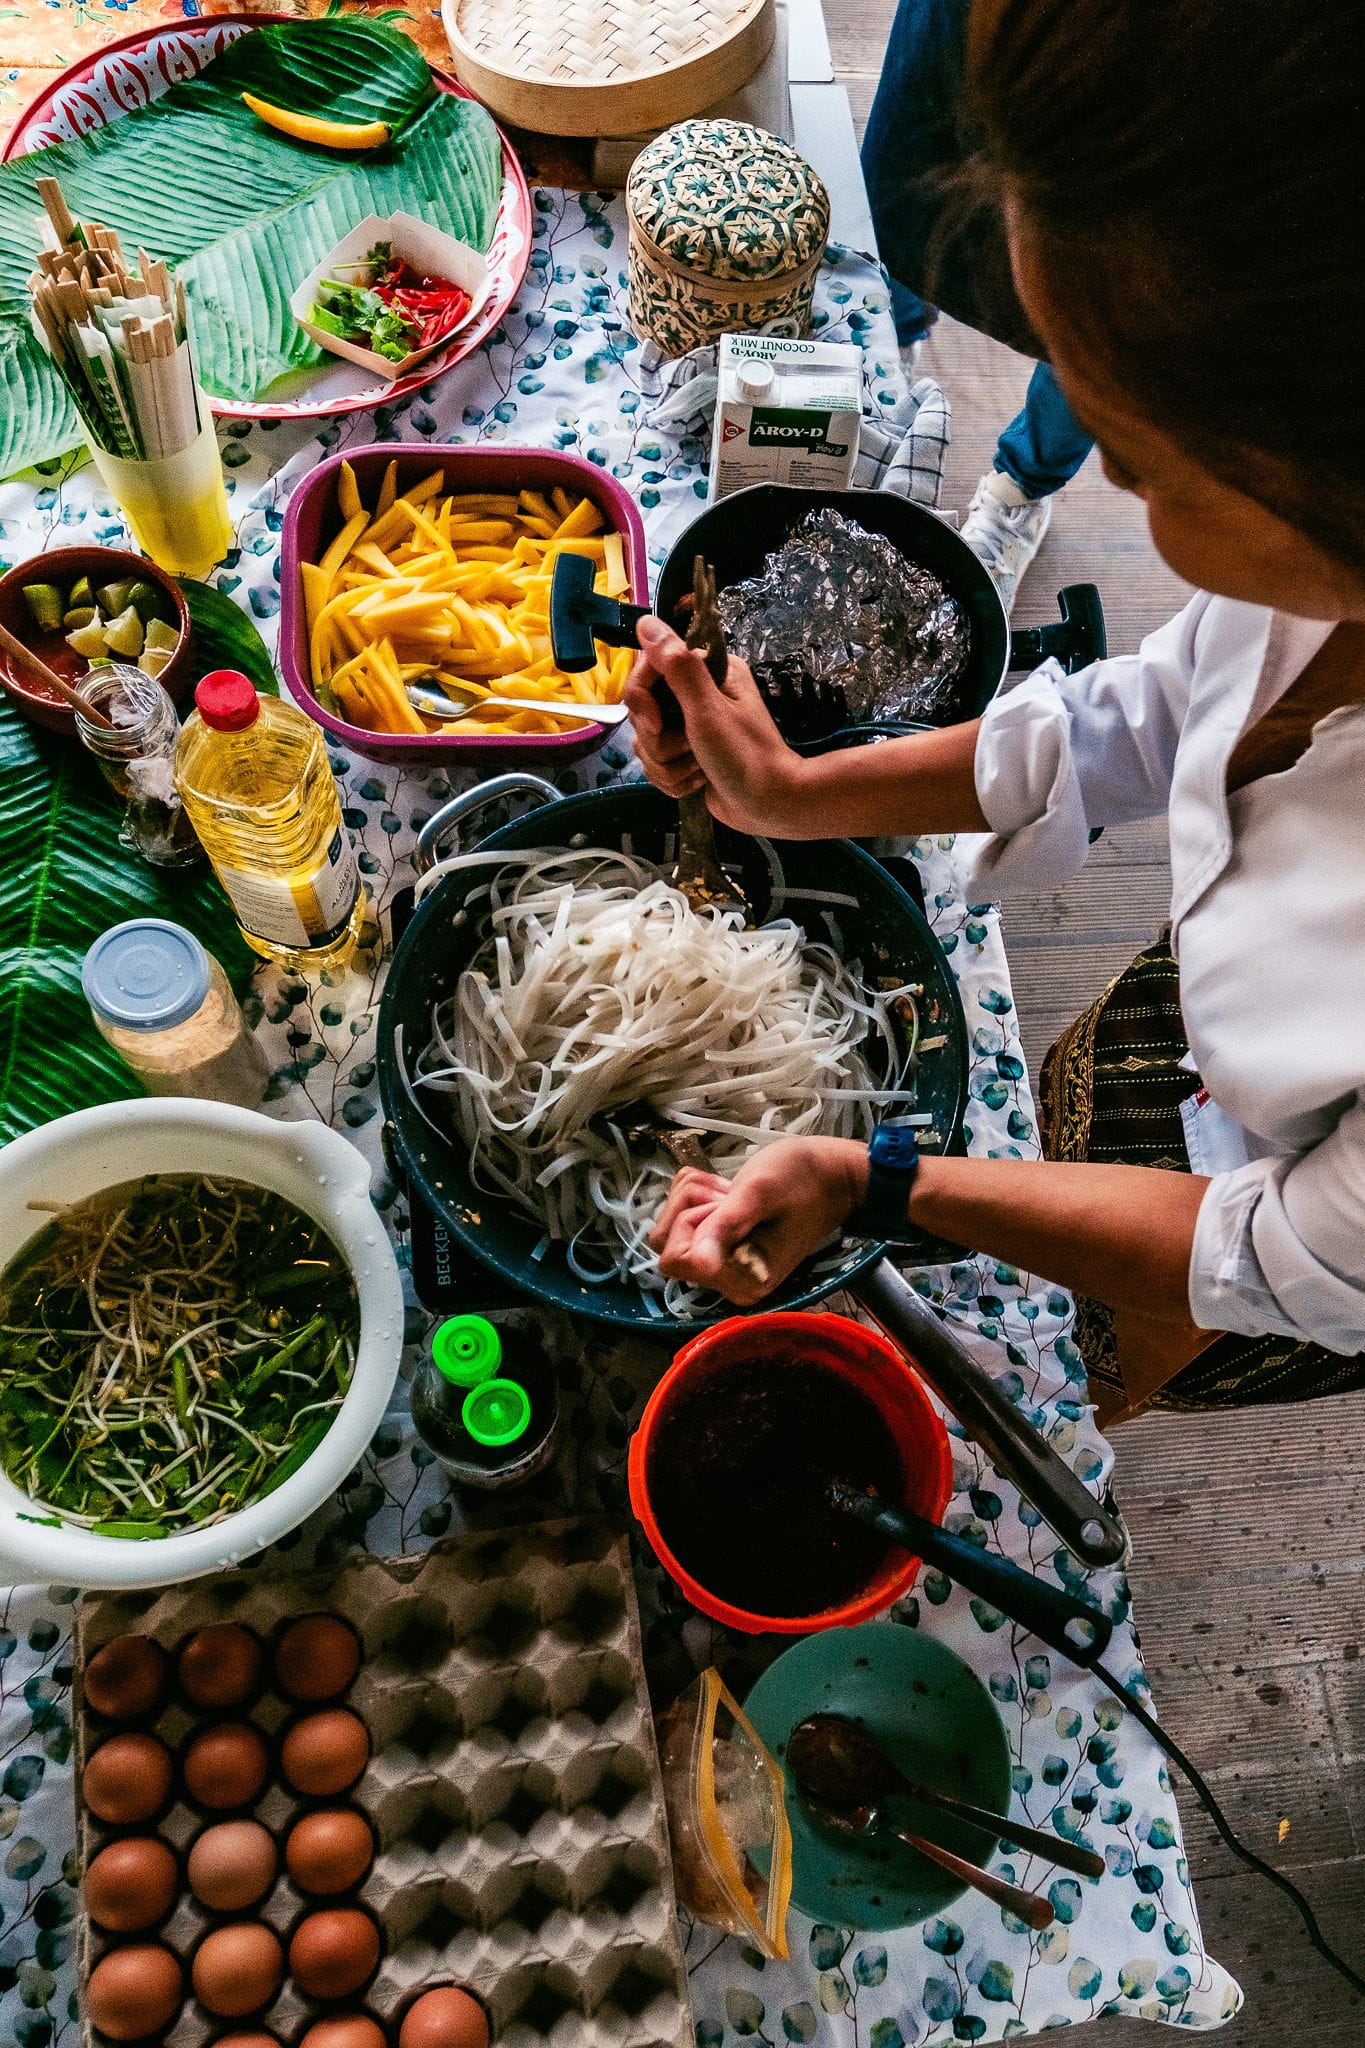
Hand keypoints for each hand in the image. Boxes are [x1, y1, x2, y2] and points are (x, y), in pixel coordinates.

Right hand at [624, 614, 811, 836]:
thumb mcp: (709, 709)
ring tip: (700, 769)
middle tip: (692, 750)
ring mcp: (688, 726)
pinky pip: (654, 765)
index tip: (657, 725)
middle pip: (642, 713)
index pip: (646, 671)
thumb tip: (646, 622)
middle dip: (660, 742)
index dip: (642, 701)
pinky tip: (698, 782)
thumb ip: (677, 666)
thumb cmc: (746, 755)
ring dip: (669, 765)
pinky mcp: (684, 756)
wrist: (771, 806)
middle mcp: (696, 693)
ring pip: (645, 743)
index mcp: (706, 671)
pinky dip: (673, 780)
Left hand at [649, 1138, 868, 1305]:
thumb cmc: (801, 1179)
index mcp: (741, 1280)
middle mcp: (729, 1282)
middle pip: (668, 1242)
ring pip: (670, 1228)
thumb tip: (700, 1263)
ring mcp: (724, 1266)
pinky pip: (681, 1220)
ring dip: (693, 1197)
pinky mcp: (721, 1248)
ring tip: (732, 1193)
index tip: (727, 1206)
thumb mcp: (758, 1193)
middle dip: (691, 1206)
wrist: (830, 1177)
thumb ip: (726, 1227)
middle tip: (731, 1196)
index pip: (675, 1258)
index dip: (694, 1223)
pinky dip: (696, 1195)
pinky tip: (728, 1193)